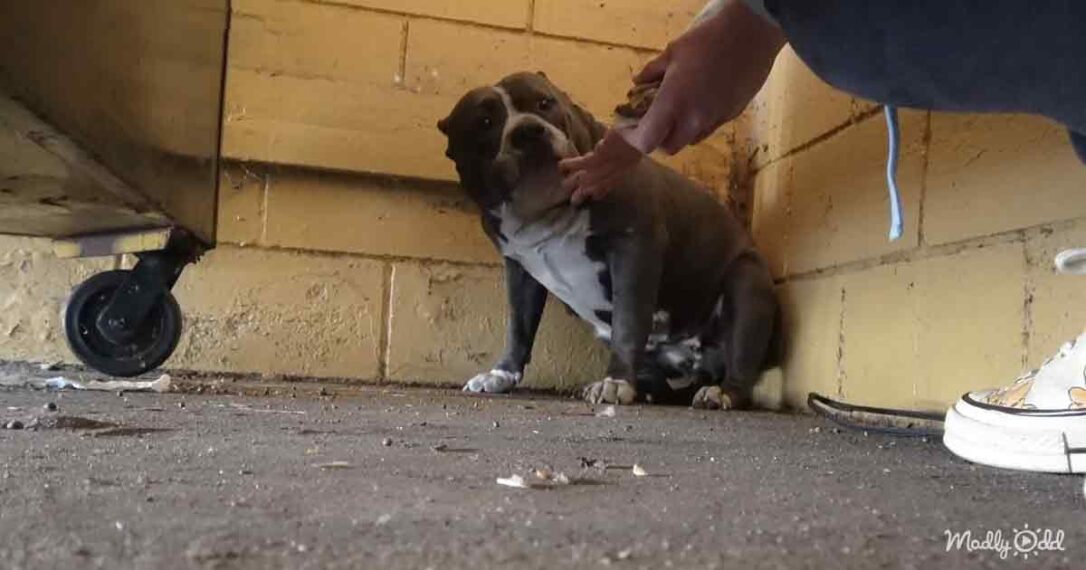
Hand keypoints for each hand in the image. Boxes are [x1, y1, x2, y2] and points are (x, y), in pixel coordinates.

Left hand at [559, 0, 784, 202]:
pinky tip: (702, 101)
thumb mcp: (673, 51)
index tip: (629, 128)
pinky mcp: (731, 115)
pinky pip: (709, 129)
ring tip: (678, 109)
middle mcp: (694, 118)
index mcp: (673, 102)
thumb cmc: (708, 37)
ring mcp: (715, 119)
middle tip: (653, 119)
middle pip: (668, 147)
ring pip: (690, 141)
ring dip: (679, 132)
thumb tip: (637, 85)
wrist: (754, 31)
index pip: (646, 141)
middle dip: (657, 138)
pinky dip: (699, 123)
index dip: (634, 139)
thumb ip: (652, 74)